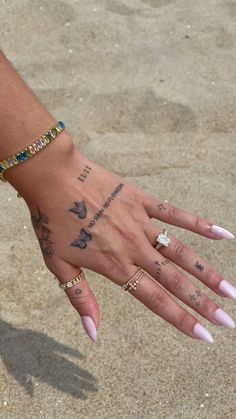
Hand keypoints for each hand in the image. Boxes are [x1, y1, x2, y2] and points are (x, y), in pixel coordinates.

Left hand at [18, 137, 234, 342]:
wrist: (52, 178)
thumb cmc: (51, 222)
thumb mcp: (59, 265)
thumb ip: (80, 299)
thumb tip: (93, 334)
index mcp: (115, 266)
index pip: (155, 300)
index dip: (181, 319)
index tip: (205, 335)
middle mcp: (133, 247)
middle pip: (175, 280)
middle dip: (203, 302)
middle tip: (228, 320)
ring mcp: (140, 223)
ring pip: (181, 251)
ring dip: (207, 271)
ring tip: (230, 289)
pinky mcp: (141, 201)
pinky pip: (175, 214)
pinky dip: (199, 223)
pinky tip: (223, 234)